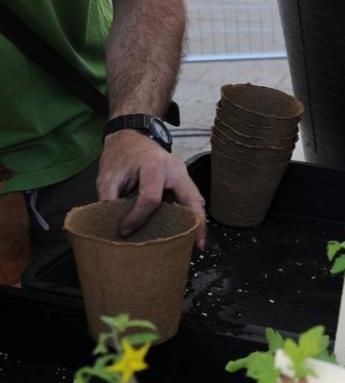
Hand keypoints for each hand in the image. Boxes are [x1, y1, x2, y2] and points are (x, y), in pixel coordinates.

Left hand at [97, 130, 206, 248]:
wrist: (130, 136)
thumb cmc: (119, 155)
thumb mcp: (106, 176)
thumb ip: (109, 200)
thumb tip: (110, 228)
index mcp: (153, 166)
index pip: (151, 198)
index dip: (138, 218)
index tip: (125, 231)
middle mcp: (174, 169)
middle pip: (192, 199)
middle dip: (195, 223)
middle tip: (196, 246)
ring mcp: (183, 173)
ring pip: (197, 199)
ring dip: (198, 222)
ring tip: (197, 243)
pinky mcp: (183, 178)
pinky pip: (193, 198)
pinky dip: (193, 215)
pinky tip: (190, 230)